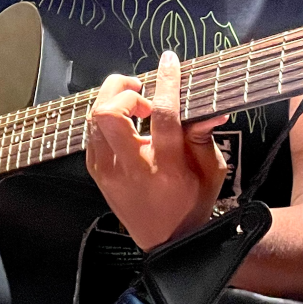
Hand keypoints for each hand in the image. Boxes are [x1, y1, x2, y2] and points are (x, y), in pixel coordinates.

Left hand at [85, 51, 229, 250]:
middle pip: (108, 114)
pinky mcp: (97, 173)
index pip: (161, 115)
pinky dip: (104, 119)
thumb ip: (204, 136)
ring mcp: (108, 172)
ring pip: (94, 120)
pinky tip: (123, 123)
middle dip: (121, 90)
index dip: (165, 83)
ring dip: (112, 102)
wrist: (167, 243)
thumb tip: (209, 109)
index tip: (169, 60)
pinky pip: (90, 134)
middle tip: (140, 93)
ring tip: (134, 107)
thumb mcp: (212, 171)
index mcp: (166, 167)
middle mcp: (131, 168)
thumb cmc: (193, 202)